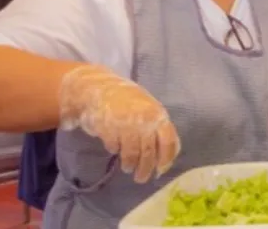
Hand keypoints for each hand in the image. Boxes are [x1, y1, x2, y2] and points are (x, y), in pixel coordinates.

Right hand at [59, 65, 179, 183]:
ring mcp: (126, 125)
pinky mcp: (109, 129)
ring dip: (130, 165)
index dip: (167, 158)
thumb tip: (169, 152)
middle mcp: (145, 121)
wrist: (97, 88)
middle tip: (141, 179)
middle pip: (150, 152)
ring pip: (132, 154)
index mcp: (158, 115)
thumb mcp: (148, 109)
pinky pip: (114, 147)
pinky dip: (114, 151)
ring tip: (128, 169)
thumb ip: (158, 127)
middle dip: (146, 169)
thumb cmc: (127, 100)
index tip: (161, 170)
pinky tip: (113, 149)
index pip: (169, 141)